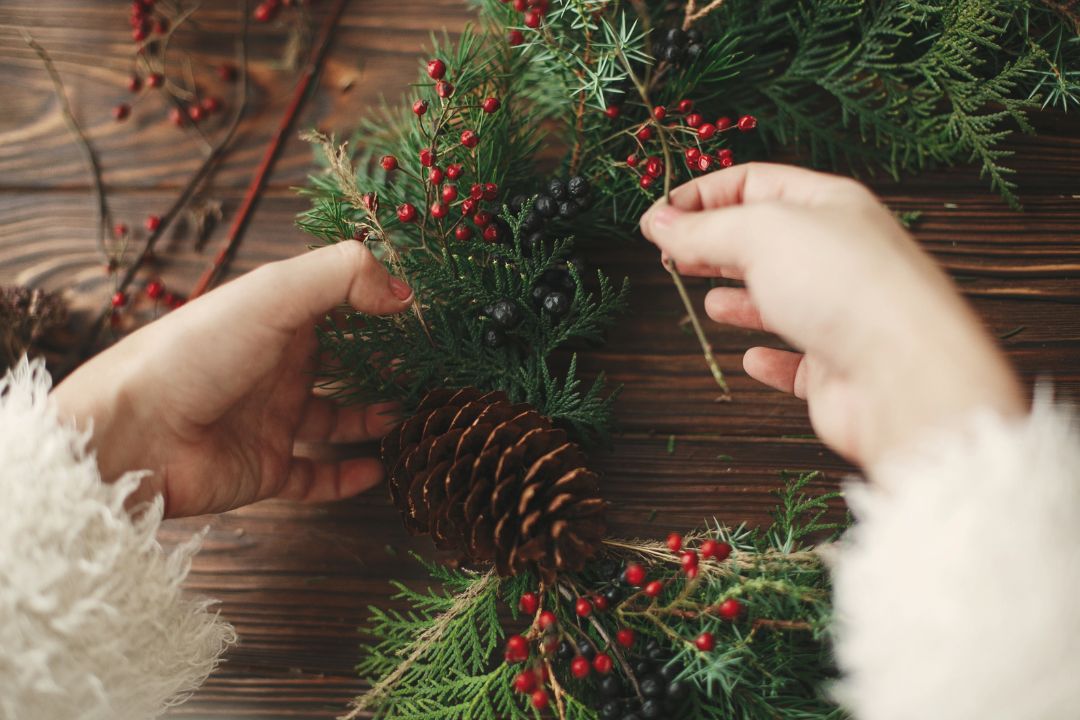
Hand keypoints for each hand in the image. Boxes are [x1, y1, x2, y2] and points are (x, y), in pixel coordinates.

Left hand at [52, 241, 413, 516]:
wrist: (131, 434)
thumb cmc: (194, 353)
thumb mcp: (273, 293)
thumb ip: (344, 276)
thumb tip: (405, 292)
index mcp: (277, 321)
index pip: (338, 306)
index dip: (378, 306)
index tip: (422, 313)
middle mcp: (277, 368)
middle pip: (343, 365)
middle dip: (384, 366)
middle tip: (430, 371)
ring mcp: (272, 420)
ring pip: (337, 421)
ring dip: (374, 419)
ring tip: (412, 415)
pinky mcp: (266, 470)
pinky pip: (317, 476)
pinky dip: (348, 478)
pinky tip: (378, 469)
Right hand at [640, 163, 1023, 468]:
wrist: (904, 374)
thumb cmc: (845, 287)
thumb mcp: (759, 234)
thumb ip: (703, 229)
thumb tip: (658, 222)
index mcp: (829, 204)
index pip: (755, 183)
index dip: (702, 195)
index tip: (657, 217)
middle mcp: (839, 253)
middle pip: (765, 239)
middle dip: (715, 243)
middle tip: (669, 254)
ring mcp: (841, 312)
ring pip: (782, 298)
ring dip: (743, 298)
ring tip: (709, 299)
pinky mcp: (838, 367)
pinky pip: (798, 360)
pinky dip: (771, 358)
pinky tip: (751, 358)